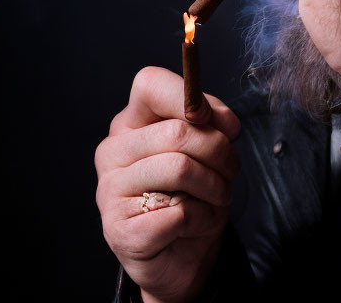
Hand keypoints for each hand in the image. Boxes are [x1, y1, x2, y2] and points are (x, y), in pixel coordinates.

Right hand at [95, 67, 240, 302]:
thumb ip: (210, 122)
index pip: (149, 84)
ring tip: (216, 199)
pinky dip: (202, 219)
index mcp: (130, 124)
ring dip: (215, 187)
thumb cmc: (194, 193)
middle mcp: (112, 152)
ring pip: (181, 169)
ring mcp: (110, 192)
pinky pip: (178, 213)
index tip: (223, 124)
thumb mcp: (207, 149)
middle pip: (178, 131)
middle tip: (230, 171)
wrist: (183, 256)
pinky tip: (195, 226)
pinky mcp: (119, 231)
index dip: (191, 98)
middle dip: (220, 152)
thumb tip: (222, 119)